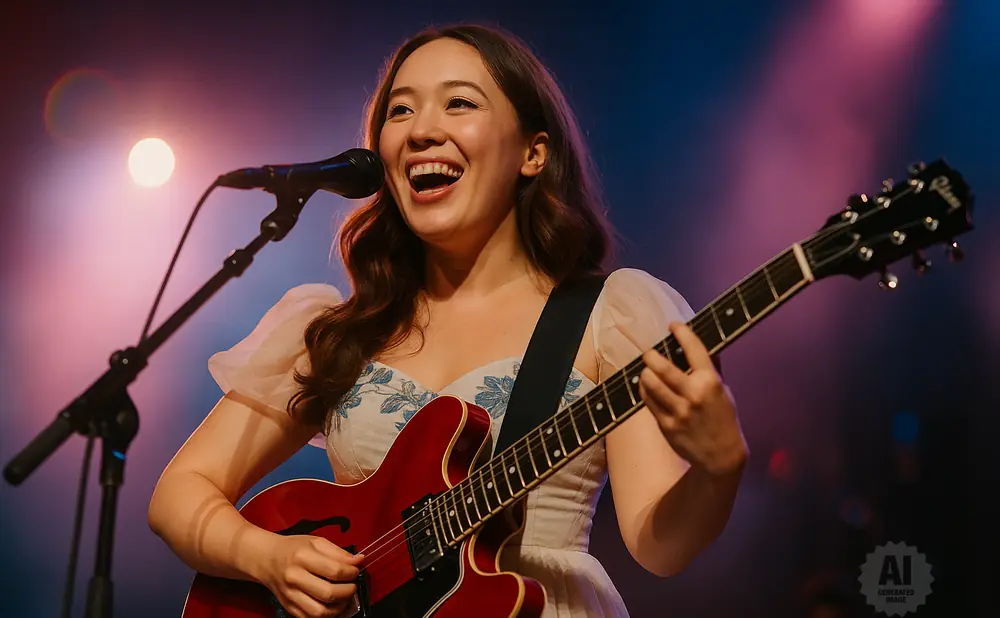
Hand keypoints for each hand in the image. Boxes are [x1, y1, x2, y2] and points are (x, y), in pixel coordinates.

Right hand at [260, 535, 363, 617]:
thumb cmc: (294, 549)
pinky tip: (332, 605)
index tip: (355, 570)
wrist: (267, 559)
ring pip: (320, 612)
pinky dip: (326, 616)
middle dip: (348, 591)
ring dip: (339, 608)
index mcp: (302, 557)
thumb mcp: (316, 542)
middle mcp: (294, 578)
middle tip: (352, 586)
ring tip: (344, 598)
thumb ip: (339, 552)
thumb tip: (360, 560)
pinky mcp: (288, 607)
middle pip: (329, 593)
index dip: (351, 572)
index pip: (335, 570)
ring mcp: (290, 595)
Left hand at [638, 322, 748, 475]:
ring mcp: (679, 411)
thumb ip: (712, 369)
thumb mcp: (723, 391)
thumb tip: (702, 345)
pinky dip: (644, 390)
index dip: (682, 332)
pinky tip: (646, 386)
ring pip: (651, 383)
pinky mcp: (666, 424)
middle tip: (649, 352)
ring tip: (646, 369)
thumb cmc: (723, 418)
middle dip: (651, 355)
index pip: (694, 349)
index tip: (673, 325)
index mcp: (711, 382)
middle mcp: (694, 394)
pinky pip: (648, 401)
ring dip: (645, 372)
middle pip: (663, 367)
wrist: (721, 455)